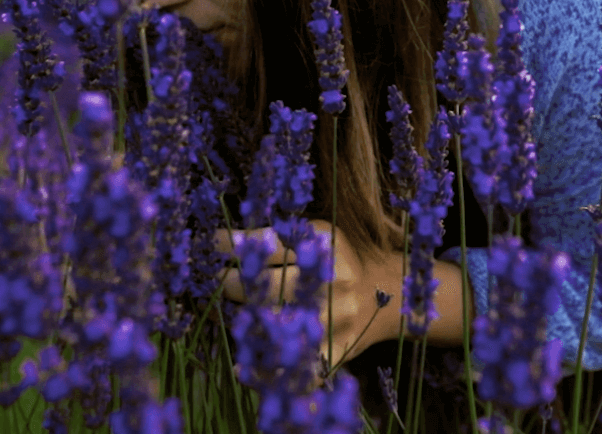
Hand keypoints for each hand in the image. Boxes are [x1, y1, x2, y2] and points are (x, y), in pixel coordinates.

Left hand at [216, 219, 403, 370]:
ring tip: (228, 311)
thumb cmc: (343, 258)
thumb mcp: (320, 234)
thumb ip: (281, 234)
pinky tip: (243, 365)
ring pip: (274, 322)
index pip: (264, 242)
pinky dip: (266, 368)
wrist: (390, 292)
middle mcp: (331, 278)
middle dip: (229, 282)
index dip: (230, 244)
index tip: (211, 244)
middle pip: (264, 284)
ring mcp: (335, 316)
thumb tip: (227, 242)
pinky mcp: (337, 348)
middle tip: (216, 280)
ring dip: (243, 319)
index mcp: (324, 243)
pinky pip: (296, 363)